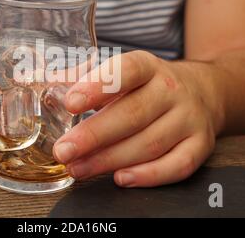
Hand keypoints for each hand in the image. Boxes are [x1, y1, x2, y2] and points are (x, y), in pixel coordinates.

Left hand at [53, 51, 221, 186]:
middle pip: (133, 114)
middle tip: (63, 151)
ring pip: (149, 143)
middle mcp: (171, 90)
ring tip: (78, 168)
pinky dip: (149, 175)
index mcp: (148, 66)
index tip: (70, 103)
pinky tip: (121, 178)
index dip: (97, 87)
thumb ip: (82, 77)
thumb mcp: (121, 72)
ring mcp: (189, 118)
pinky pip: (177, 165)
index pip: (125, 71)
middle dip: (94, 136)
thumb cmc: (148, 85)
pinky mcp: (200, 144)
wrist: (202, 91)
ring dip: (110, 160)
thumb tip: (41, 81)